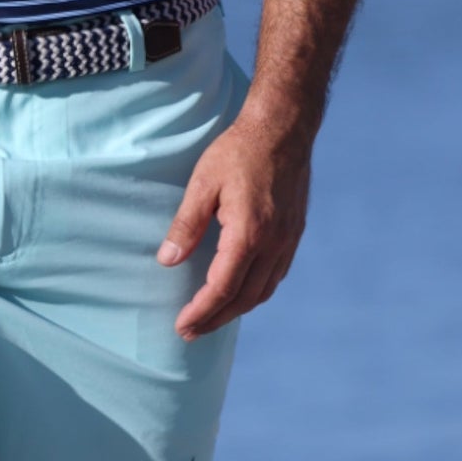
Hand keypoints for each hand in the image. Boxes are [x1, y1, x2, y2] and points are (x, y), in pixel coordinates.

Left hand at [158, 112, 311, 338]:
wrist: (284, 128)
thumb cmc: (239, 151)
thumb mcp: (203, 183)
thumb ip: (186, 224)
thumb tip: (167, 260)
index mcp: (249, 234)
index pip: (222, 288)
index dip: (201, 312)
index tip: (181, 326)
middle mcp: (273, 243)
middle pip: (243, 298)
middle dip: (215, 319)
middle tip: (189, 332)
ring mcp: (288, 240)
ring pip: (263, 291)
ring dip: (236, 309)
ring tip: (211, 318)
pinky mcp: (294, 232)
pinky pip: (276, 275)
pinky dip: (255, 292)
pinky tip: (240, 292)